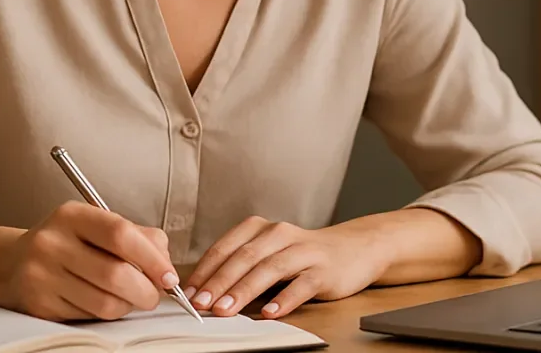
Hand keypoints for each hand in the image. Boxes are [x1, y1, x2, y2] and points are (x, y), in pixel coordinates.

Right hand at [0, 201, 178, 320]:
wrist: (14, 264)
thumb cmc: (68, 244)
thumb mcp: (96, 226)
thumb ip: (137, 236)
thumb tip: (166, 261)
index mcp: (72, 215)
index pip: (121, 234)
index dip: (153, 258)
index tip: (169, 276)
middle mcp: (52, 242)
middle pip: (116, 274)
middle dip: (146, 290)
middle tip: (154, 294)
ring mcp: (42, 275)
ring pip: (105, 302)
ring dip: (128, 305)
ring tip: (131, 298)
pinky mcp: (40, 304)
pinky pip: (89, 316)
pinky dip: (107, 313)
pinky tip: (104, 301)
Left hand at [182, 216, 386, 318]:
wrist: (353, 249)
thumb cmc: (303, 255)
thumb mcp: (270, 252)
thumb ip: (242, 265)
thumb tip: (204, 291)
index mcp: (262, 228)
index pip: (227, 247)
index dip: (206, 269)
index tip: (188, 292)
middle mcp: (281, 234)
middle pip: (245, 257)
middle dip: (220, 281)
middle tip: (201, 304)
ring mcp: (304, 251)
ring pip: (270, 268)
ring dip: (245, 289)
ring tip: (226, 309)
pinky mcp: (324, 270)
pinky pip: (302, 284)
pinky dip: (284, 298)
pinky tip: (269, 312)